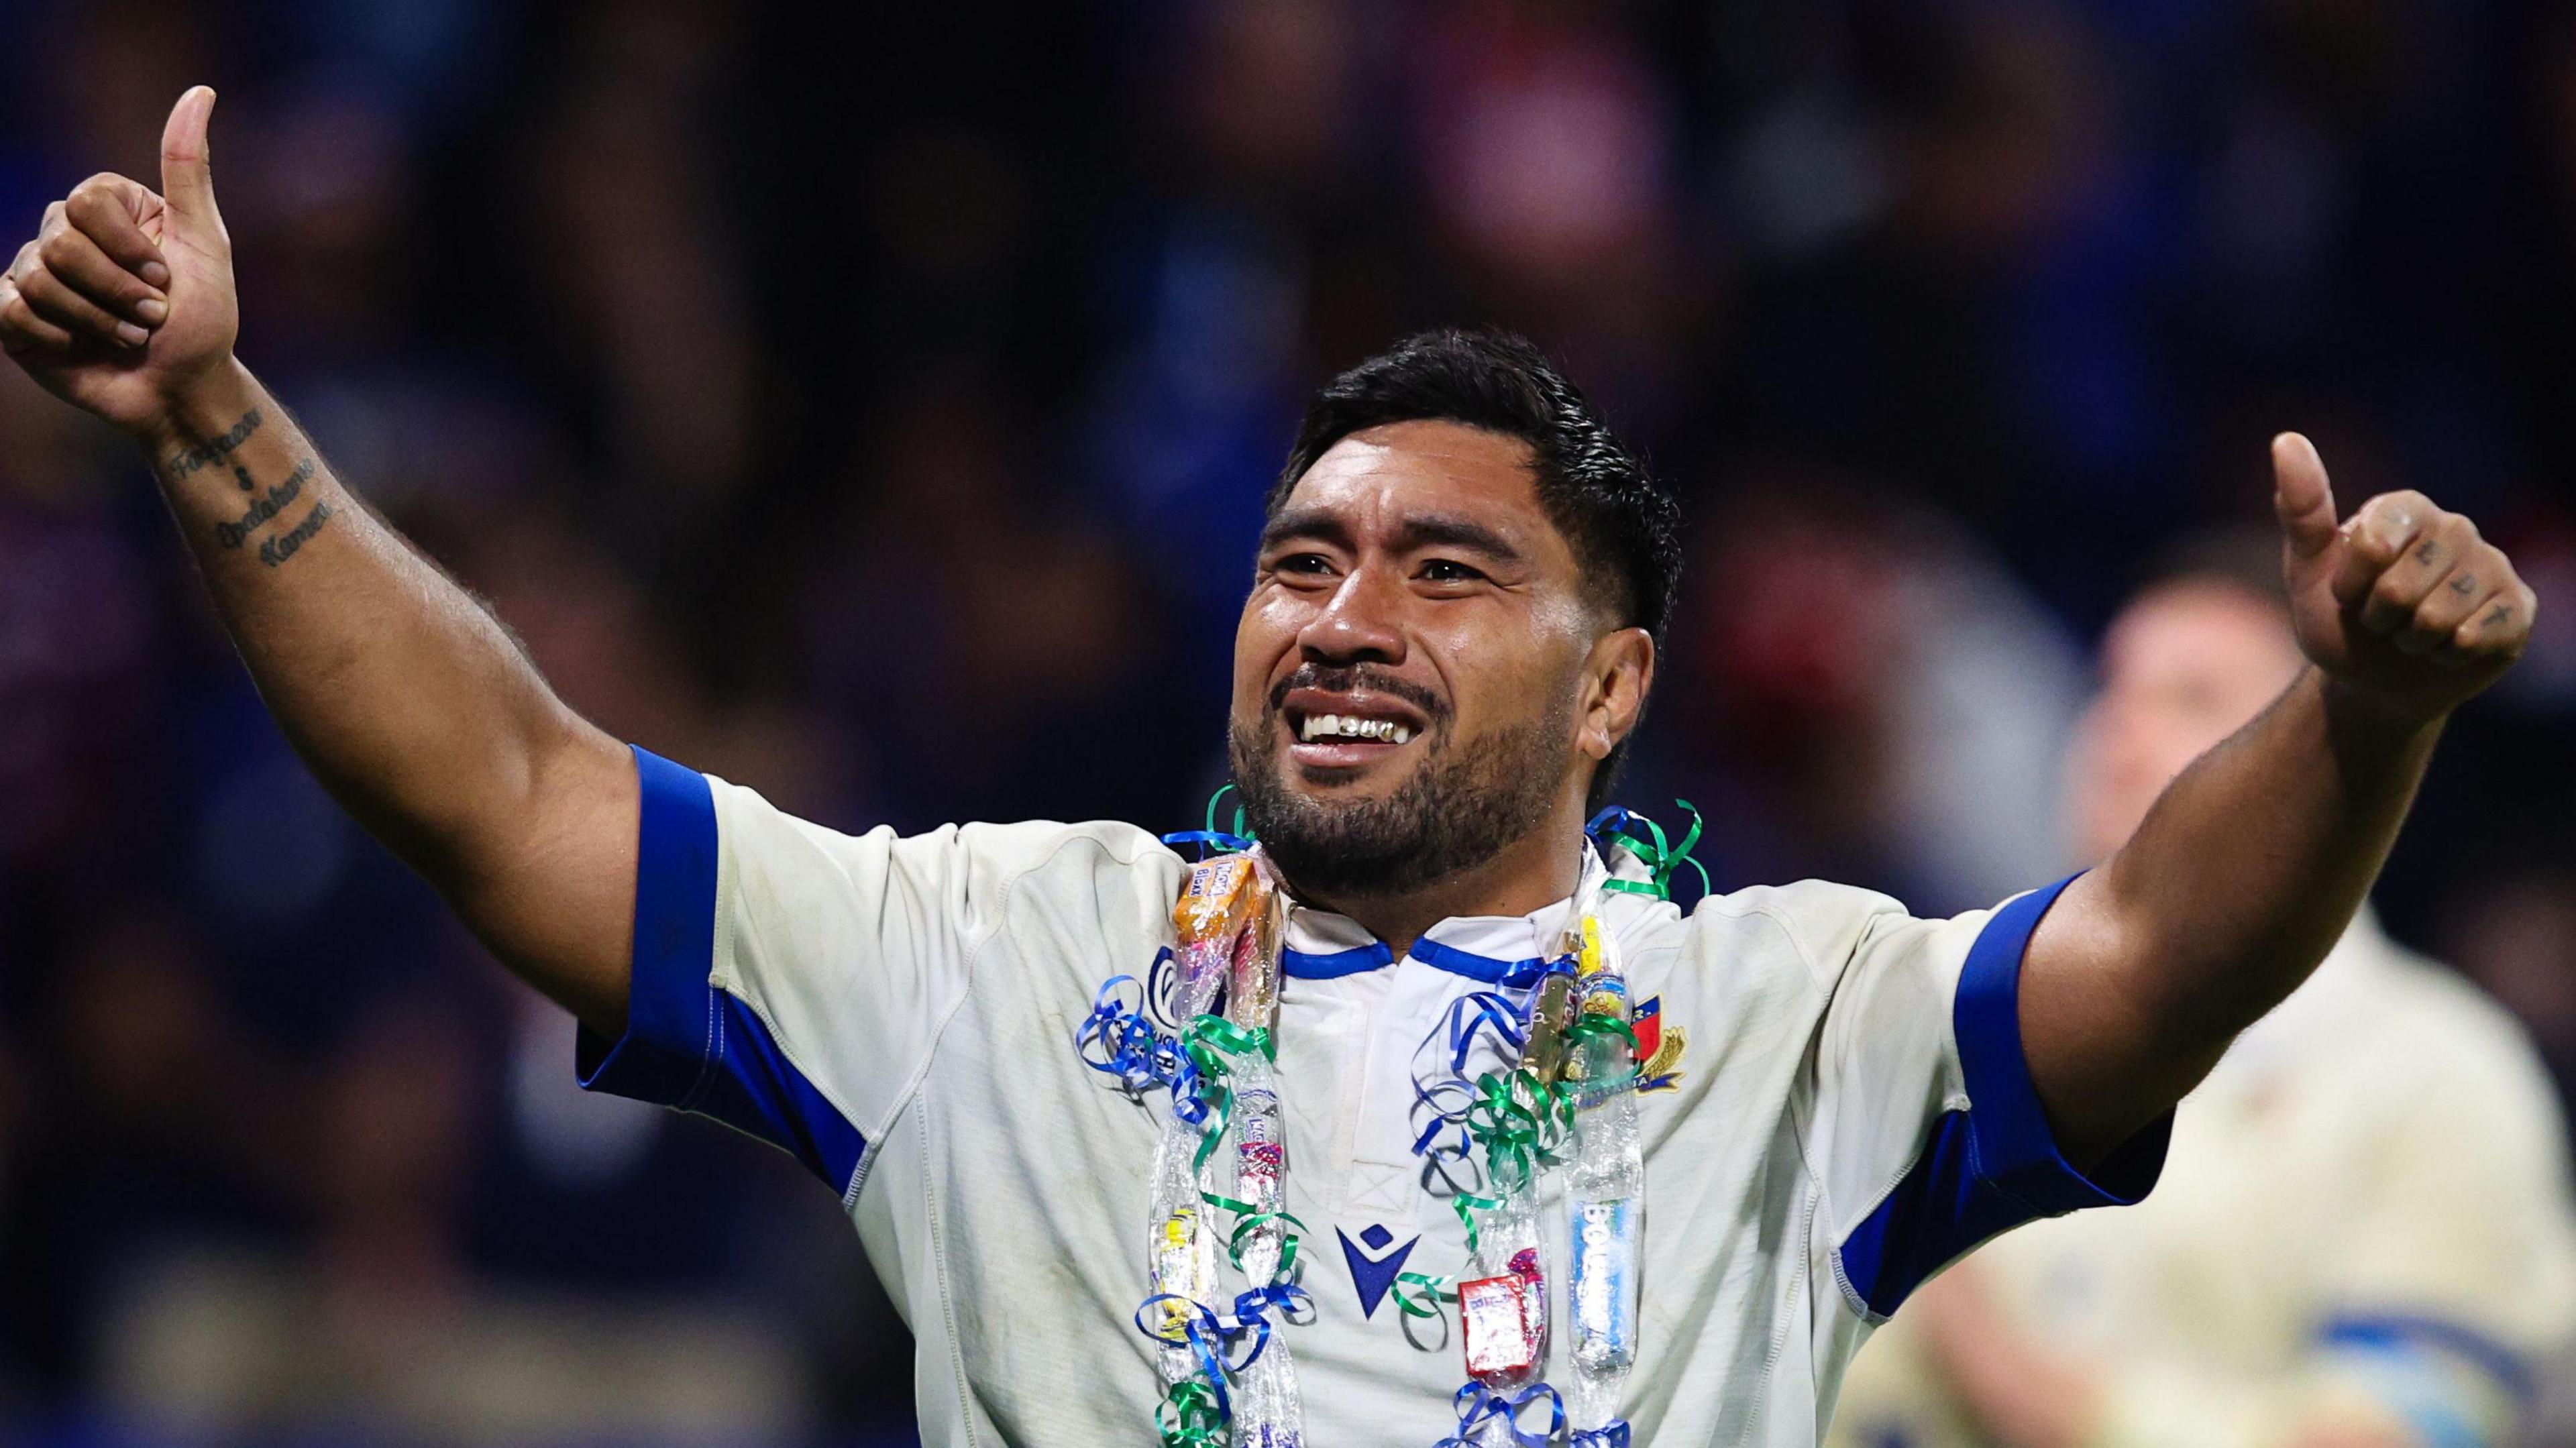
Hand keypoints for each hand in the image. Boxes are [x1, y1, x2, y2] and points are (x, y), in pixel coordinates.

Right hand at [0, 86, 236, 437]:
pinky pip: (11, 310)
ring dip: (97, 319)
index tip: (165, 279)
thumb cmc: (203, 319)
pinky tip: (82, 347)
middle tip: (151, 318)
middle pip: (61, 242)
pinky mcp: (15, 316)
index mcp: (109, 209)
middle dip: (118, 292)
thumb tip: (202, 91)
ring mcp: (36, 273)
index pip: (88, 200)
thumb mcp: (205, 241)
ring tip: (129, 339)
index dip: (128, 248)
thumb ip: (188, 168)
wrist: (181, 389)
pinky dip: (57, 335)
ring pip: (38, 278)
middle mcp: (66, 233)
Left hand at [2273, 432, 2536, 722]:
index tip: (2348, 592)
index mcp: (2405, 509)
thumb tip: (2286, 439)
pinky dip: (2447, 656)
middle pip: (2401, 588)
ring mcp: (2492, 566)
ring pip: (2438, 618)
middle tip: (2382, 619)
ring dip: (2411, 641)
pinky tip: (2447, 648)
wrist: (2374, 680)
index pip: (2372, 546)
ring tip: (2412, 633)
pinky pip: (2475, 637)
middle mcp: (2455, 528)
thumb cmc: (2340, 620)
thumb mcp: (2308, 569)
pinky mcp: (2517, 607)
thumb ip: (2301, 508)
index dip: (2350, 586)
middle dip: (2379, 618)